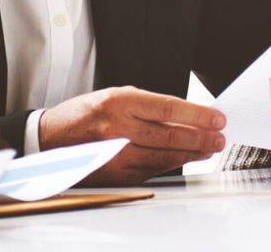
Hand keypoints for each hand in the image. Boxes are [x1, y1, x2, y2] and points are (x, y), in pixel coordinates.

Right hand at [37, 87, 225, 184]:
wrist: (51, 139)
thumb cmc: (86, 115)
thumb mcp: (115, 96)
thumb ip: (148, 106)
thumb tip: (186, 115)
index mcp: (118, 102)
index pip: (167, 108)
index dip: (197, 115)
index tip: (217, 118)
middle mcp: (117, 128)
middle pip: (169, 135)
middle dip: (200, 137)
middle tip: (219, 137)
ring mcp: (115, 154)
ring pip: (163, 156)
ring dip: (190, 153)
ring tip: (209, 148)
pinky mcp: (114, 174)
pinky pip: (150, 170)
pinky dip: (171, 165)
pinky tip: (185, 160)